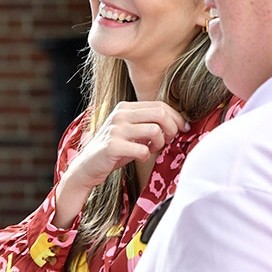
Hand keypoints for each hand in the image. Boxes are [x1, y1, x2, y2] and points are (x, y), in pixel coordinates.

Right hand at [53, 101, 187, 227]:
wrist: (87, 166)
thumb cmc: (114, 150)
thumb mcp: (130, 131)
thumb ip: (148, 124)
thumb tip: (177, 123)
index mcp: (126, 107)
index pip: (160, 104)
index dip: (177, 117)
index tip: (184, 128)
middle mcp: (120, 114)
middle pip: (160, 113)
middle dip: (172, 128)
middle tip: (169, 140)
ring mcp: (116, 129)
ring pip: (155, 130)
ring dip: (160, 143)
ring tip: (152, 149)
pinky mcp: (113, 146)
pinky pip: (143, 150)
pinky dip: (146, 156)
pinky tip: (140, 158)